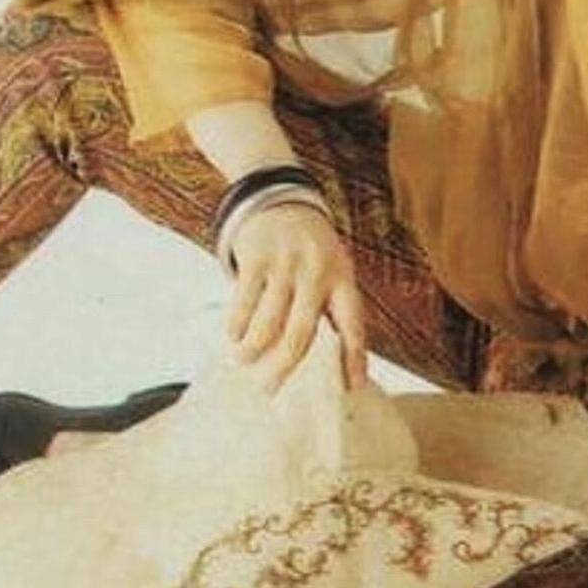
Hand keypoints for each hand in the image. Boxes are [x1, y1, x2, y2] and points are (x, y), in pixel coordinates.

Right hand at [225, 203, 367, 394]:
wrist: (281, 198)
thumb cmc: (310, 248)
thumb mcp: (332, 268)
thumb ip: (329, 306)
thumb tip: (325, 361)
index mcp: (342, 278)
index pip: (353, 323)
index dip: (354, 356)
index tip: (352, 386)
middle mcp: (317, 272)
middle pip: (302, 332)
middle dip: (285, 367)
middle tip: (270, 389)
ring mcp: (286, 264)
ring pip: (269, 321)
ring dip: (254, 348)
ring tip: (245, 361)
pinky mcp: (257, 256)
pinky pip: (245, 300)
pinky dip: (237, 324)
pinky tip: (233, 336)